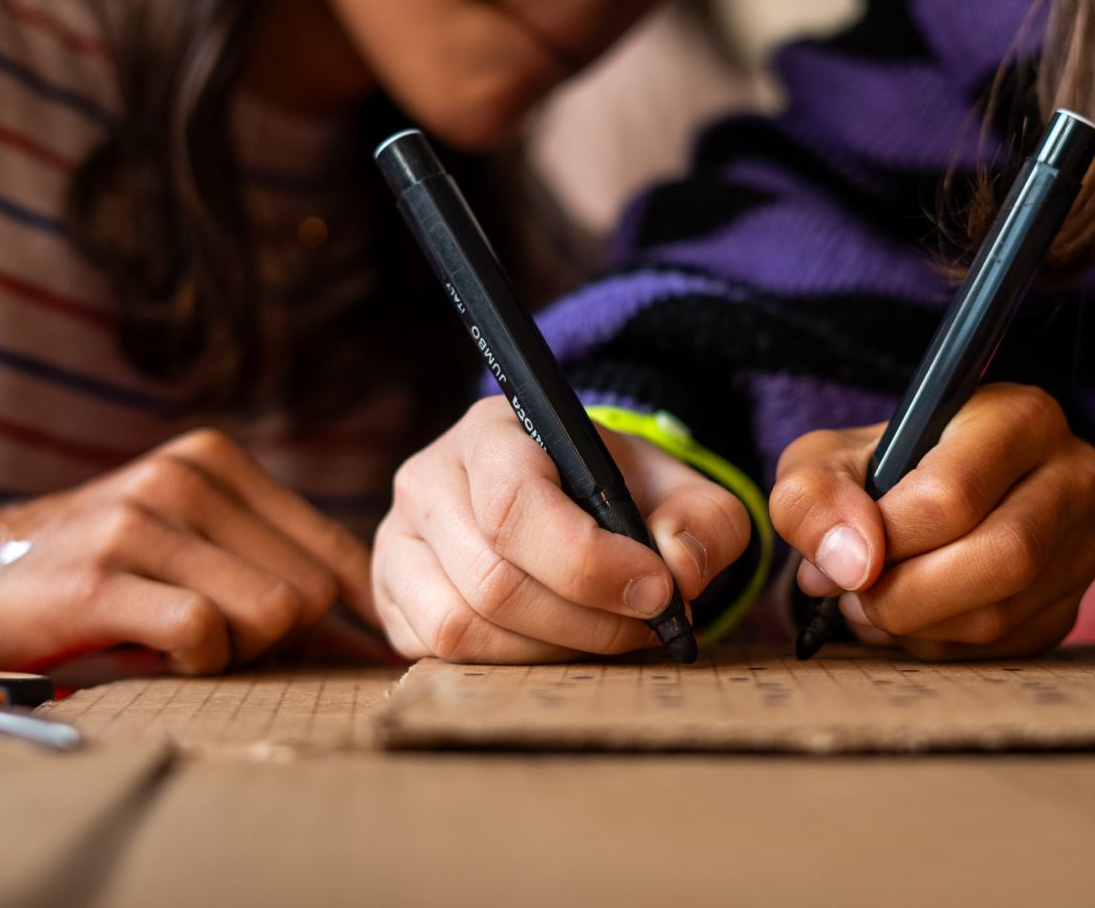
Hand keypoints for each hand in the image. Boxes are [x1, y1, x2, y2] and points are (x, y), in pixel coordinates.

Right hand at [0, 429, 380, 673]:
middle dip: (275, 636)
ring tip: (183, 640)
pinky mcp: (99, 578)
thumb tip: (380, 629)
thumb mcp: (193, 546)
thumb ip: (276, 571)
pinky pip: (203, 635)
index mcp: (216, 462)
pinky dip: (197, 662)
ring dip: (235, 651)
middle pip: (307, 592)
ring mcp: (139, 522)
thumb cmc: (103, 574)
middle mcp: (182, 478)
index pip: (332, 548)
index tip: (356, 648)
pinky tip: (164, 655)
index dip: (352, 609)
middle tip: (216, 638)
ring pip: (267, 613)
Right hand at [373, 398, 750, 661]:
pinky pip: (441, 655)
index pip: (515, 506)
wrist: (569, 498)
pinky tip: (557, 640)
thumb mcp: (679, 490)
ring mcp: (398, 541)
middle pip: (493, 581)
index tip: (658, 591)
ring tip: (606, 632)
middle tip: (647, 625)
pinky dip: (512, 663)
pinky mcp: (391, 598)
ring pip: (462, 627)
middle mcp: (427, 480)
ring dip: (552, 648)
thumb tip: (678, 568)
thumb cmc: (619, 491)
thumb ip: (704, 521)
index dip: (590, 565)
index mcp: (492, 433)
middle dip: (586, 620)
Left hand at [771, 383, 1094, 659]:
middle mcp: (1072, 473)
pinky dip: (940, 646)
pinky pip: (1006, 648)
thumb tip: (850, 563)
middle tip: (853, 595)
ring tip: (870, 604)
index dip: (885, 539)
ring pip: (1002, 614)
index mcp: (1018, 417)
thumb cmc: (870, 474)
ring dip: (916, 625)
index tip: (840, 554)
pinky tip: (910, 617)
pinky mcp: (1070, 603)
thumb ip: (812, 499)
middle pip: (999, 558)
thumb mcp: (821, 465)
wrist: (908, 504)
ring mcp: (1082, 543)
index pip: (954, 495)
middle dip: (905, 595)